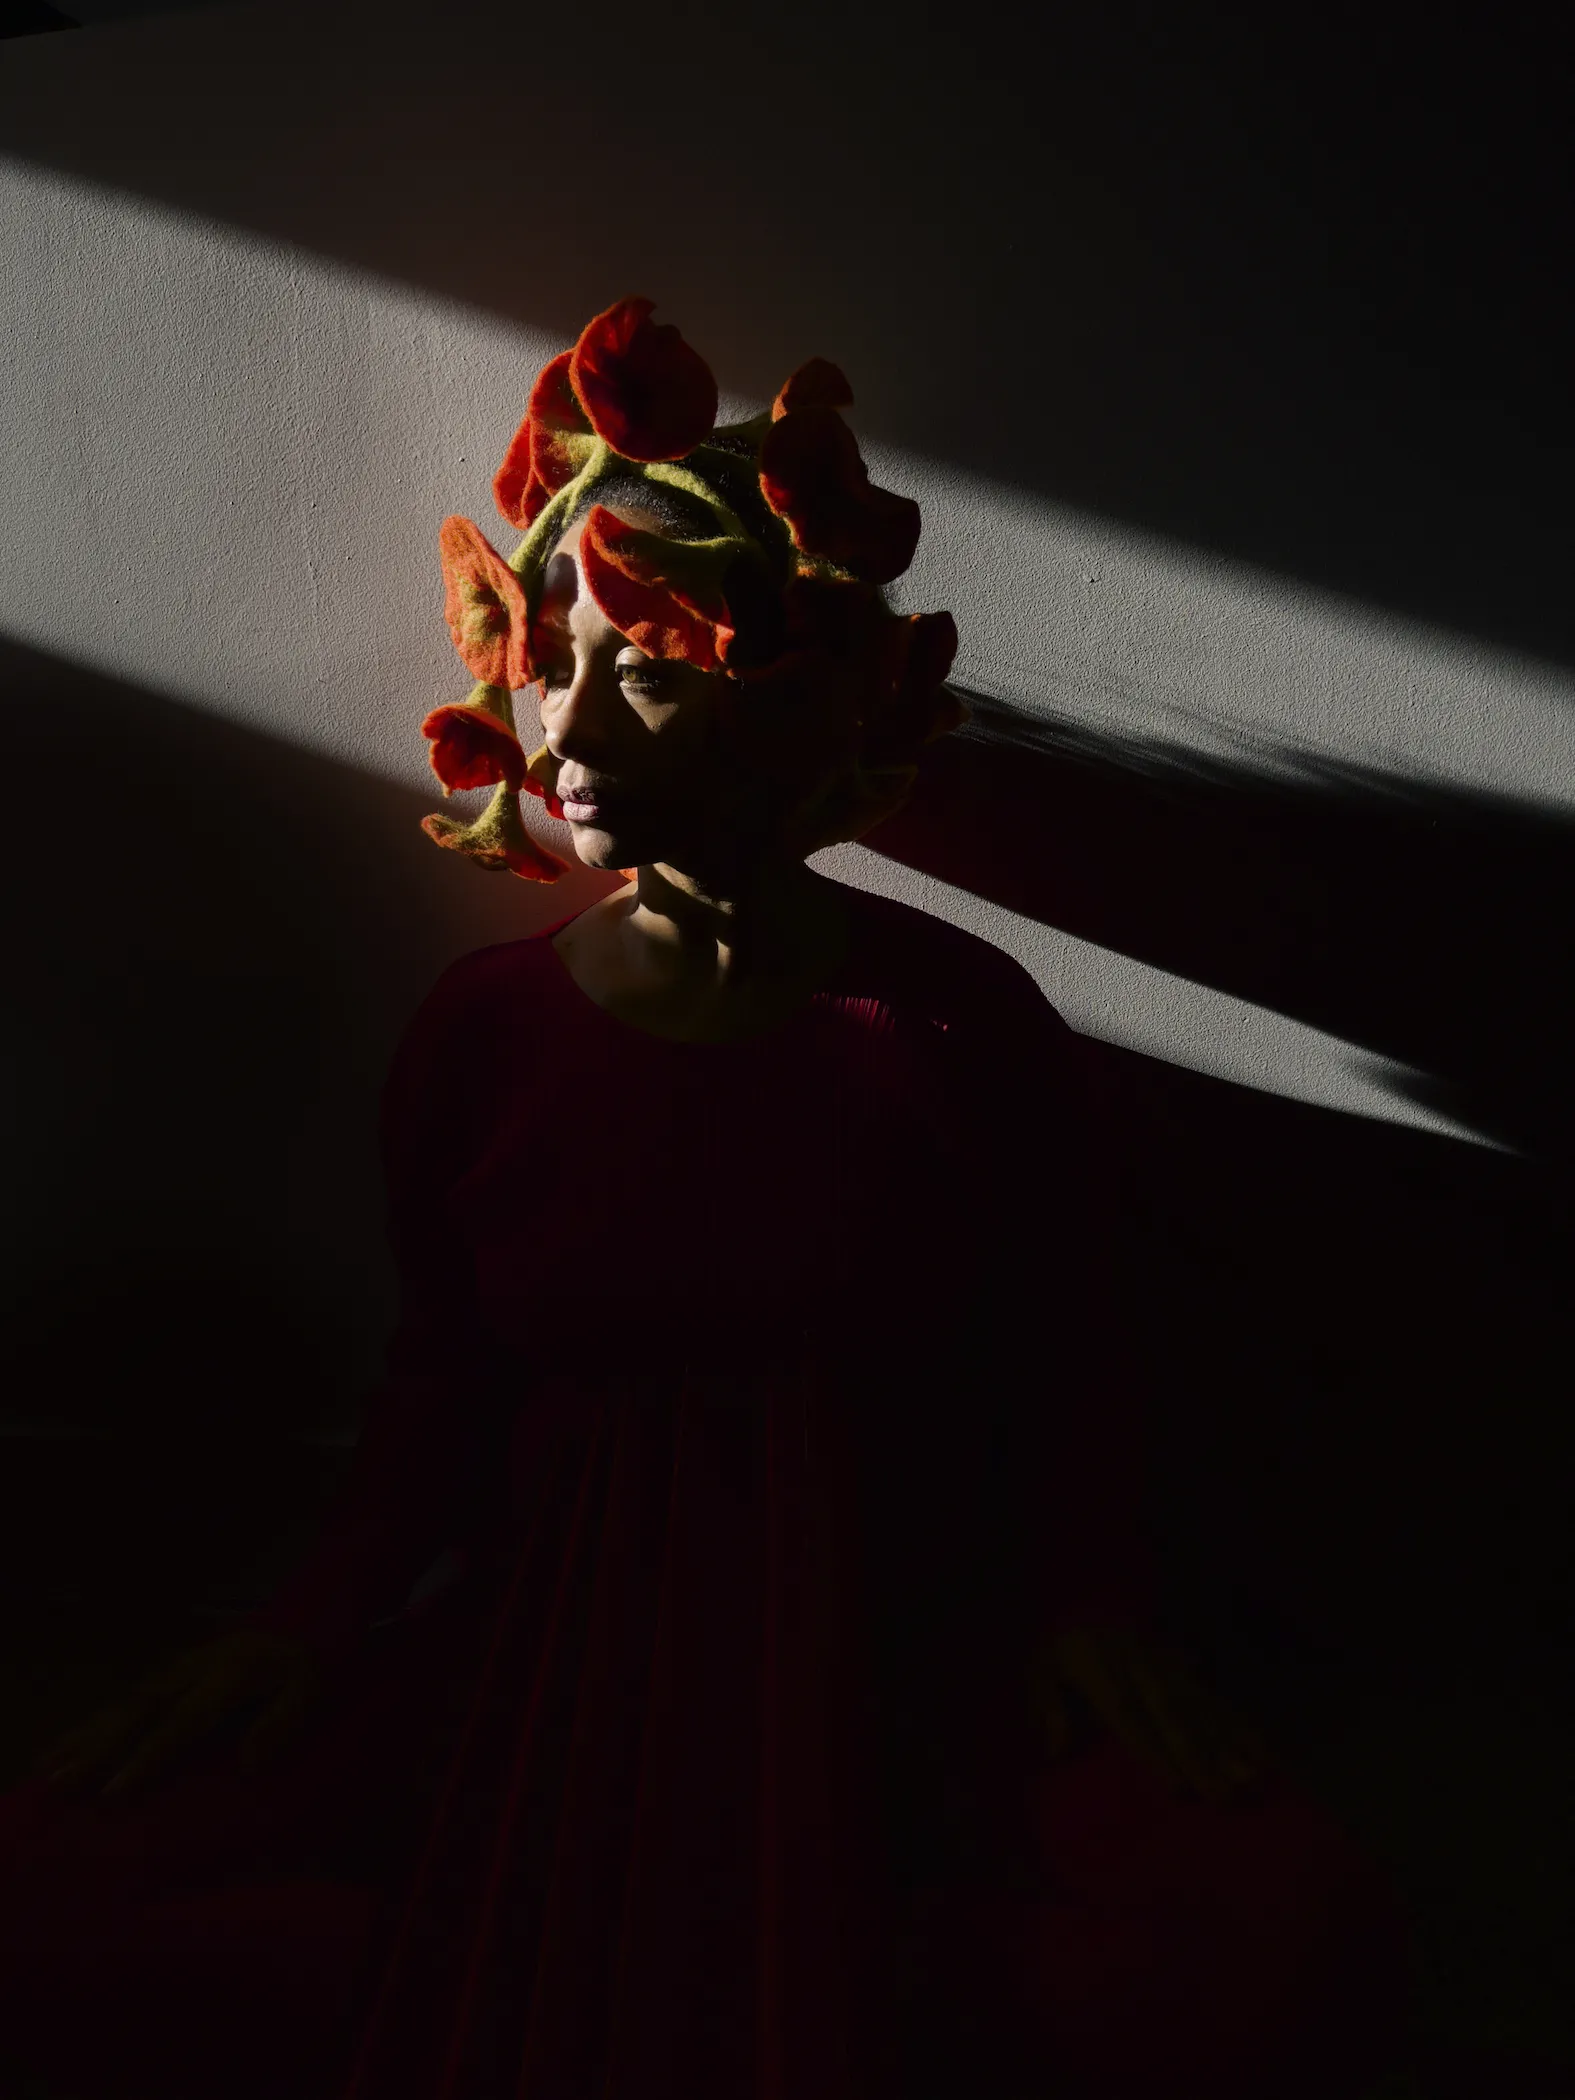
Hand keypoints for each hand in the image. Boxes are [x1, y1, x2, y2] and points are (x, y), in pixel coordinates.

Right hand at [34, 1626, 324, 1802]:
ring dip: (86, 1736)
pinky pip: (127, 1698)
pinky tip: (64, 1745)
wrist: (299, 1628)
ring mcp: (178, 1667)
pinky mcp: (168, 1671)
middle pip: (140, 1710)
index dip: (147, 1757)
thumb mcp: (311, 1690)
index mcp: (230, 1673)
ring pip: (126, 1702)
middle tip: (60, 1783)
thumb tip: (248, 1764)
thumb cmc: (305, 1670)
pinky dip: (93, 1723)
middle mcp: (195, 1667)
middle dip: (98, 1748)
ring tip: (48, 1769)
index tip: (113, 1792)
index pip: (183, 1721)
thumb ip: (283, 1722)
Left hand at [1023, 1622, 1268, 1802]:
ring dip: (1227, 1742)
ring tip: (1252, 1776)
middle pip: (1172, 1714)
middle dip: (1201, 1755)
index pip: (1131, 1713)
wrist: (1089, 1605)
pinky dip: (1238, 1723)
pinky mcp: (1184, 1671)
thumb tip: (1056, 1748)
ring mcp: (1167, 1667)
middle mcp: (1141, 1668)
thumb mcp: (1038, 1670)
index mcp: (1102, 1669)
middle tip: (1225, 1794)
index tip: (1178, 1786)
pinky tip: (1262, 1749)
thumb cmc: (1061, 1653)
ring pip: (1200, 1706)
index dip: (1155, 1749)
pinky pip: (1213, 1697)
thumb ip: (1046, 1706)